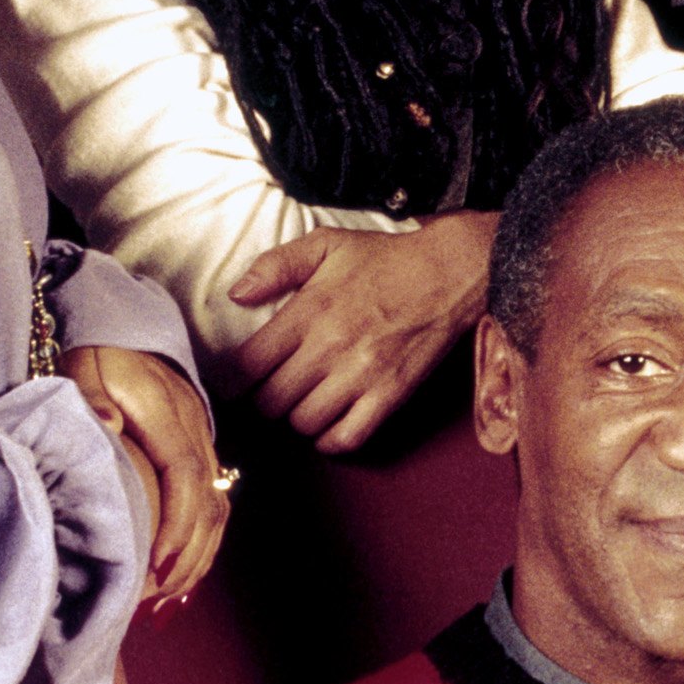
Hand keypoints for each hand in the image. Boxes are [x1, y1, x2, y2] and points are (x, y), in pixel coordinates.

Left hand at [62, 344, 227, 611]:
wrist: (126, 332)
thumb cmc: (100, 357)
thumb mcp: (84, 368)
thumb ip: (91, 397)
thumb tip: (105, 425)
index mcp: (167, 409)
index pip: (185, 471)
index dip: (177, 521)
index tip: (157, 561)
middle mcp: (194, 427)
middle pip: (209, 498)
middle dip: (189, 552)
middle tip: (159, 592)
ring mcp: (202, 440)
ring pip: (217, 504)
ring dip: (199, 552)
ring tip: (170, 593)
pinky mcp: (199, 452)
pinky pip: (212, 501)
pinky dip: (202, 540)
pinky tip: (181, 570)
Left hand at [226, 215, 495, 453]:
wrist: (448, 272)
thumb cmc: (385, 259)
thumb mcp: (326, 244)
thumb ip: (276, 265)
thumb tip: (236, 294)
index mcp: (309, 311)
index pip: (248, 365)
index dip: (234, 380)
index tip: (239, 380)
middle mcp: (331, 347)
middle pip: (271, 402)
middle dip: (265, 400)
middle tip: (274, 390)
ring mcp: (362, 375)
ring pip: (304, 423)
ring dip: (297, 418)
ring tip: (304, 402)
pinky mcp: (390, 395)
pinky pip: (347, 437)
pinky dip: (331, 439)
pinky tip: (330, 422)